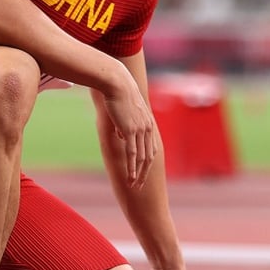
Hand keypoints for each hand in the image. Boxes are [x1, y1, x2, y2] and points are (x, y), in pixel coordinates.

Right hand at [101, 65, 156, 187]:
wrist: (117, 83)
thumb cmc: (119, 93)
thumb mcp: (126, 111)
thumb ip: (126, 124)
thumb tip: (122, 134)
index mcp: (148, 124)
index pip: (151, 148)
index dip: (147, 162)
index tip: (143, 173)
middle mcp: (148, 128)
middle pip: (149, 157)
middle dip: (145, 173)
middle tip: (140, 186)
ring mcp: (140, 130)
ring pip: (142, 158)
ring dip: (139, 174)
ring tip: (134, 185)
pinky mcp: (131, 130)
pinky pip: (133, 153)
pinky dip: (132, 167)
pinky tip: (130, 176)